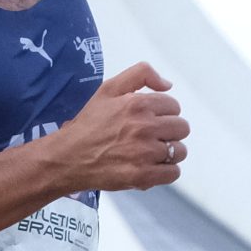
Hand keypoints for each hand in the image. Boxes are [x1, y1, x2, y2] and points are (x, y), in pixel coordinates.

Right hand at [58, 62, 189, 191]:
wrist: (68, 157)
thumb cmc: (89, 124)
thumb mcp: (108, 89)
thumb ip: (141, 74)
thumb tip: (168, 85)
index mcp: (137, 103)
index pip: (174, 106)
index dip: (162, 113)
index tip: (149, 119)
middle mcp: (144, 127)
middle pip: (181, 128)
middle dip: (168, 132)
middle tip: (150, 137)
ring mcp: (144, 153)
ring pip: (179, 151)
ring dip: (168, 153)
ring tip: (149, 153)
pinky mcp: (142, 176)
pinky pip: (173, 173)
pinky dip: (165, 171)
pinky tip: (150, 167)